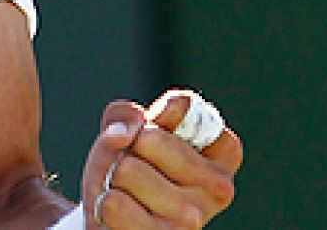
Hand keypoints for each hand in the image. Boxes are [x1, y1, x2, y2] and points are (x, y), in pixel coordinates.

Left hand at [79, 92, 241, 228]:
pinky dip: (104, 203)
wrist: (112, 221)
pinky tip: (116, 214)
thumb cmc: (128, 173)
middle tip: (130, 169)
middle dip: (126, 149)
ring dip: (111, 177)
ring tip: (123, 192)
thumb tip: (122, 135)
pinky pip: (114, 203)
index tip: (151, 135)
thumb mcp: (129, 132)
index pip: (185, 107)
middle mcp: (217, 190)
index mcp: (222, 156)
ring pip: (127, 169)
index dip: (155, 115)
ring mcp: (192, 220)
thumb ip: (127, 115)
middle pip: (149, 138)